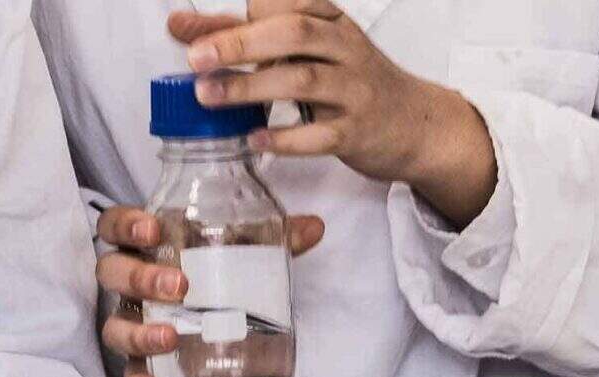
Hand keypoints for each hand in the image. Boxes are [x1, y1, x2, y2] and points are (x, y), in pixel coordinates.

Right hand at [95, 206, 323, 376]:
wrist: (207, 309)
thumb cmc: (213, 267)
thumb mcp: (242, 247)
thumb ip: (275, 237)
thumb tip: (315, 227)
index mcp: (145, 244)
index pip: (115, 225)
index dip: (126, 224)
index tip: (153, 230)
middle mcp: (128, 281)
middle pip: (112, 273)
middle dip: (140, 278)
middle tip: (180, 286)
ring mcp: (131, 320)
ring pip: (115, 325)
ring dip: (138, 332)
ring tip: (171, 337)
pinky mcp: (140, 357)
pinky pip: (129, 370)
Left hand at [169, 0, 495, 222]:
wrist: (416, 124)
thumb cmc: (351, 81)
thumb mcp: (307, 51)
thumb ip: (245, 38)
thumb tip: (182, 26)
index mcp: (330, 20)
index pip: (283, 3)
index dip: (238, 14)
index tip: (188, 30)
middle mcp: (345, 49)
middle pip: (294, 33)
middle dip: (241, 43)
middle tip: (195, 59)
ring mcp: (355, 91)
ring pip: (304, 81)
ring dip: (251, 88)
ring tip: (208, 97)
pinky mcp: (358, 133)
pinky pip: (322, 134)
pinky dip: (286, 138)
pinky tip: (254, 140)